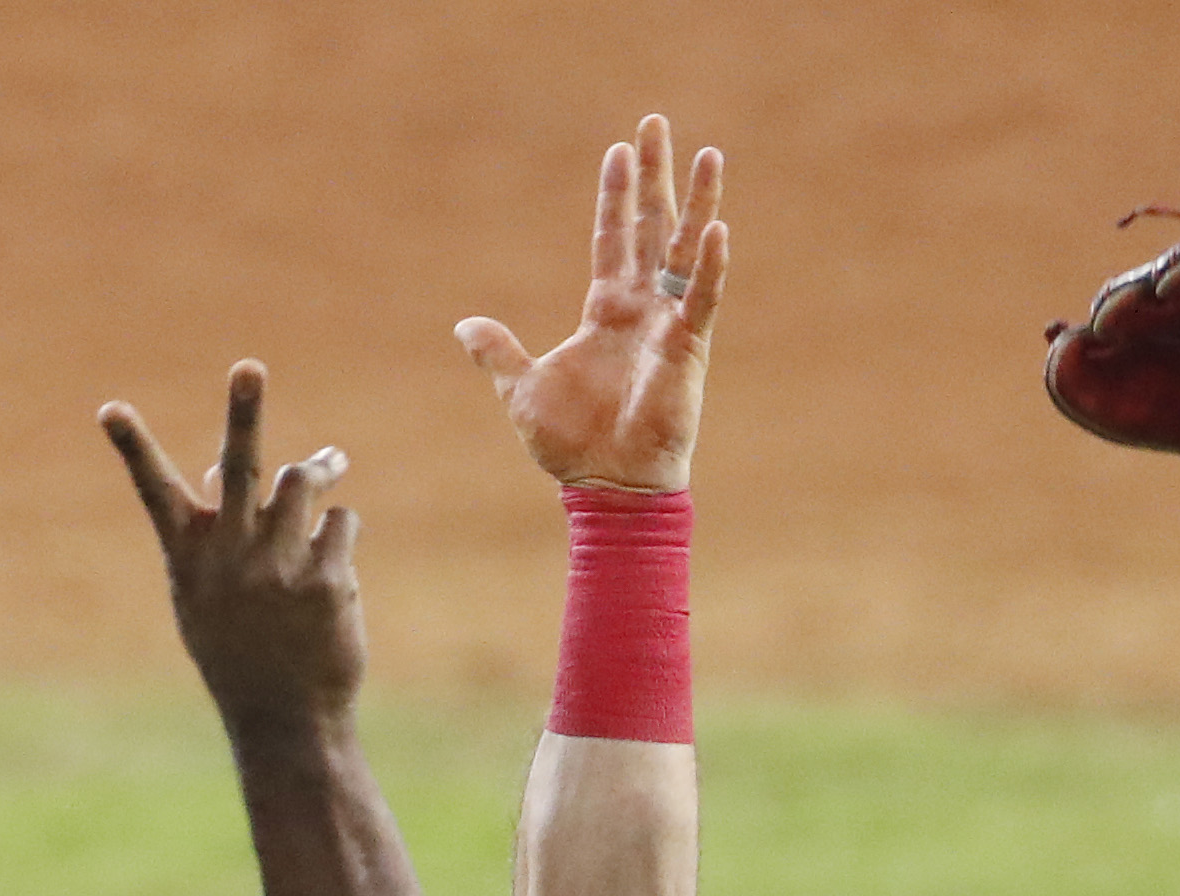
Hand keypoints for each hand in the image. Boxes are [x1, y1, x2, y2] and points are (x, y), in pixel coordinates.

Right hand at [102, 364, 363, 739]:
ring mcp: (280, 568)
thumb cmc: (240, 652)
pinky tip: (333, 566)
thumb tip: (222, 464)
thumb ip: (211, 531)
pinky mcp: (327, 581)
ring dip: (319, 470)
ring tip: (330, 467)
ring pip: (303, 482)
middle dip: (244, 413)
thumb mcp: (207, 595)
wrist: (285, 720)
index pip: (154, 491)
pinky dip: (339, 534)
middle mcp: (232, 557)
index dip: (132, 448)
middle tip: (248, 368)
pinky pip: (342, 523)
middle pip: (242, 468)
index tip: (109, 409)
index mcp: (190, 557)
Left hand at [456, 117, 726, 494]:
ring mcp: (669, 326)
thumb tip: (464, 326)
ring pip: (684, 250)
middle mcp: (643, 310)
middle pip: (651, 227)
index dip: (615, 196)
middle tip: (658, 125)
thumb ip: (498, 352)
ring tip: (708, 153)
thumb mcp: (522, 388)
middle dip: (656, 176)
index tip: (618, 151)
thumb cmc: (572, 445)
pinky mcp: (687, 350)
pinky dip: (709, 267)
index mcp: (607, 312)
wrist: (606, 486)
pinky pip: (702, 300)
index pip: (614, 239)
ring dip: (696, 201)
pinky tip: (715, 228)